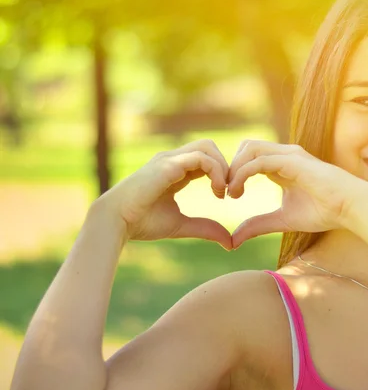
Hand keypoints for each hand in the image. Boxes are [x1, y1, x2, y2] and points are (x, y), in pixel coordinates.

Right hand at [94, 139, 231, 248]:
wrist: (116, 221)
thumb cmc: (142, 223)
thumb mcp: (181, 225)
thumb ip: (205, 229)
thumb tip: (230, 243)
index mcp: (174, 170)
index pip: (205, 159)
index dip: (221, 173)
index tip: (225, 195)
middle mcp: (172, 160)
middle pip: (209, 147)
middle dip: (225, 165)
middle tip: (229, 191)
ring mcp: (169, 159)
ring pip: (207, 147)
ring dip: (222, 166)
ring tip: (222, 191)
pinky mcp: (168, 164)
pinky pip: (201, 157)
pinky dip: (216, 171)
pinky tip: (217, 191)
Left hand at [226, 140, 367, 248]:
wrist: (350, 208)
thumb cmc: (324, 211)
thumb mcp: (283, 220)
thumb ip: (259, 225)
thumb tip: (234, 240)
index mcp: (281, 165)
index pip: (249, 157)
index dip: (234, 173)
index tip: (226, 195)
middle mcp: (284, 155)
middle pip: (246, 147)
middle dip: (230, 166)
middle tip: (224, 192)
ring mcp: (289, 155)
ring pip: (250, 148)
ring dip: (234, 168)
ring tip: (230, 192)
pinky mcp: (293, 160)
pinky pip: (259, 160)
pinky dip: (243, 173)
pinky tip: (238, 192)